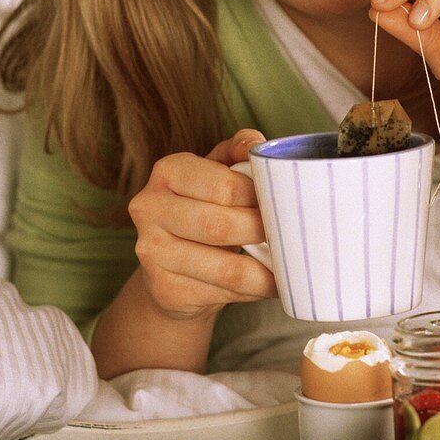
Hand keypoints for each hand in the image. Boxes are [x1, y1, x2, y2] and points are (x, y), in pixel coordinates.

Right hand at [127, 129, 276, 322]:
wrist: (171, 264)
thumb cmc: (205, 207)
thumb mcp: (218, 171)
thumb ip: (239, 151)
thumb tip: (255, 145)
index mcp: (168, 171)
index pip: (224, 185)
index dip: (259, 197)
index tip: (279, 202)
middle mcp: (150, 208)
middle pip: (220, 226)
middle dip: (262, 232)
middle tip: (287, 235)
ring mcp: (151, 252)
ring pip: (225, 268)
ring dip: (266, 271)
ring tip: (289, 266)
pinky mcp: (163, 289)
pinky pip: (222, 293)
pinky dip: (254, 290)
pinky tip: (269, 284)